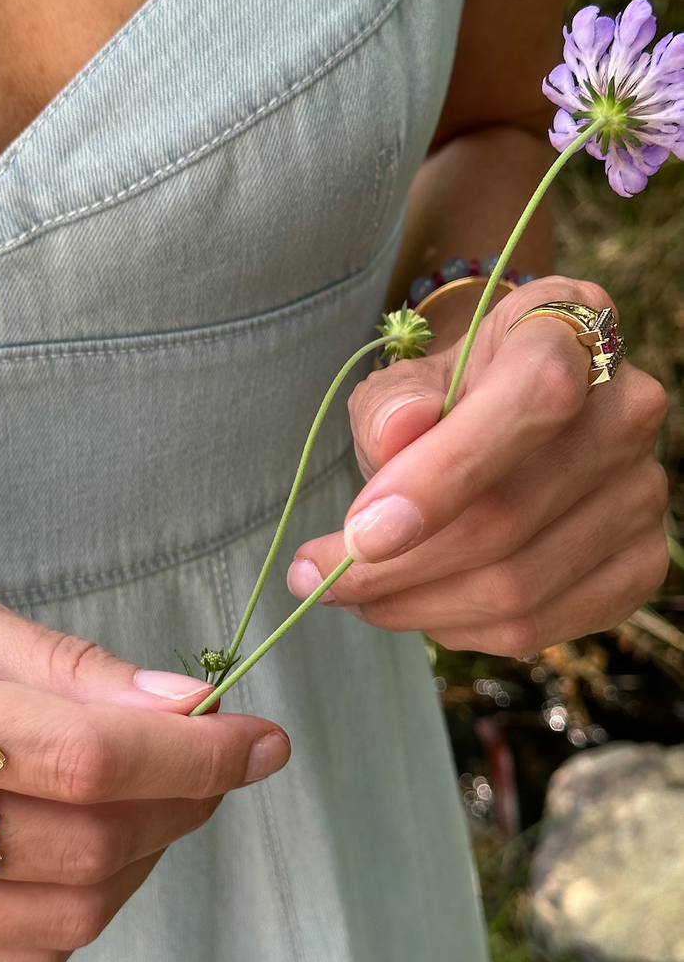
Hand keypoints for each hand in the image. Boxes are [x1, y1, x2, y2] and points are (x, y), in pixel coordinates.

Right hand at [0, 586, 289, 961]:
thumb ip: (65, 664)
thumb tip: (178, 705)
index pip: (77, 754)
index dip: (192, 754)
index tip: (259, 740)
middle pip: (84, 843)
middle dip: (184, 802)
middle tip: (214, 760)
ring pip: (68, 912)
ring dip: (148, 854)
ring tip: (158, 797)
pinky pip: (23, 955)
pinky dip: (88, 901)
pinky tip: (89, 844)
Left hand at [286, 277, 668, 655]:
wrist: (501, 420)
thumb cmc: (445, 397)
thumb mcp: (403, 383)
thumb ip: (391, 407)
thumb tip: (397, 434)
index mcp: (567, 331)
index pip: (531, 399)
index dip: (442, 476)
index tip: (358, 534)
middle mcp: (625, 409)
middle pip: (508, 517)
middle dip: (394, 567)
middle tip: (318, 579)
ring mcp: (643, 492)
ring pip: (518, 587)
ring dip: (414, 606)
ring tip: (357, 593)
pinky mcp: (640, 563)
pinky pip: (539, 627)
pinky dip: (460, 630)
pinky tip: (419, 605)